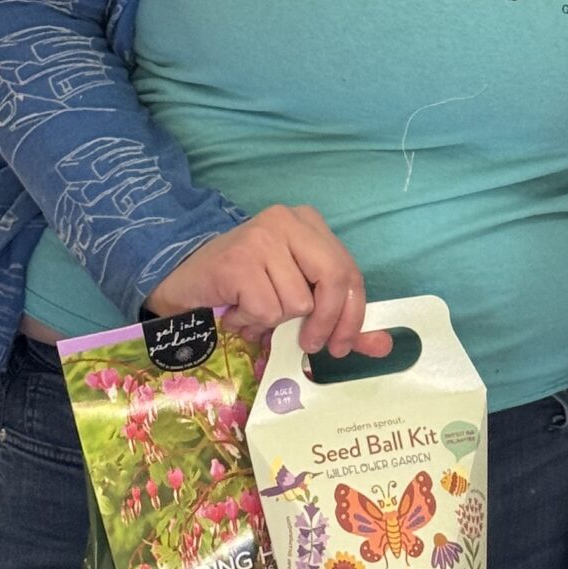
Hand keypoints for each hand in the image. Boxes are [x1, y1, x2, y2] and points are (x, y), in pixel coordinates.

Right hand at [146, 204, 394, 356]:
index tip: (340, 346)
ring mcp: (262, 236)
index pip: (350, 272)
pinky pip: (268, 310)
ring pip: (297, 302)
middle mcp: (288, 220)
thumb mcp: (297, 299)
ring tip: (252, 310)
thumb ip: (340, 321)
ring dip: (274, 321)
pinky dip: (252, 321)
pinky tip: (236, 309)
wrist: (184, 286)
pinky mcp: (239, 259)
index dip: (352, 315)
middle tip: (309, 344)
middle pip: (334, 280)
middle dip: (325, 322)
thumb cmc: (244, 291)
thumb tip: (383, 347)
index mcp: (309, 223)